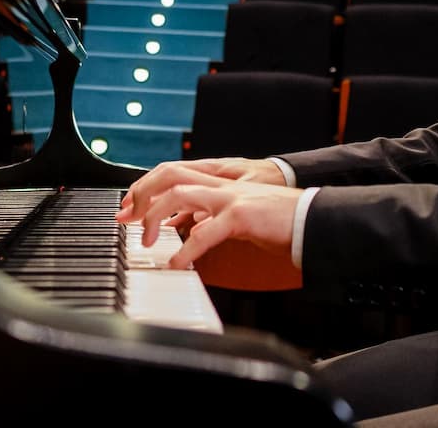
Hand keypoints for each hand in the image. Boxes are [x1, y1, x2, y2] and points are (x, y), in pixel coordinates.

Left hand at [115, 161, 302, 270]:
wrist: (312, 219)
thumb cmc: (277, 219)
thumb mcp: (236, 213)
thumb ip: (210, 213)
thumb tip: (185, 223)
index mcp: (219, 182)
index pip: (172, 172)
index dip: (145, 186)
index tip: (128, 207)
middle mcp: (221, 184)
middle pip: (168, 174)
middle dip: (141, 194)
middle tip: (126, 219)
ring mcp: (230, 197)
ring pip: (179, 193)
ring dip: (156, 216)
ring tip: (148, 241)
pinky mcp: (242, 216)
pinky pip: (205, 231)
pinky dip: (186, 250)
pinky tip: (177, 264)